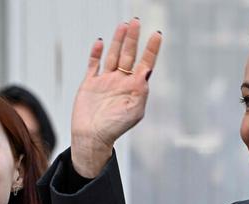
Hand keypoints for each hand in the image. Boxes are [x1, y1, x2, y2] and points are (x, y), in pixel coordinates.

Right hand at [71, 18, 161, 177]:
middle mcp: (121, 82)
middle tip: (137, 21)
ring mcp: (105, 82)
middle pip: (129, 55)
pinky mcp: (90, 84)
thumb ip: (142, 91)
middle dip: (133, 38)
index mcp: (134, 88)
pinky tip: (100, 42)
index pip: (145, 63)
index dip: (152, 49)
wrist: (92, 137)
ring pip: (113, 55)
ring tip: (124, 25)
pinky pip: (94, 65)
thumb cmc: (115, 128)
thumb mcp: (135, 110)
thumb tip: (147, 72)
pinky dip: (96, 53)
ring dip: (118, 41)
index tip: (157, 34)